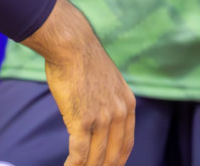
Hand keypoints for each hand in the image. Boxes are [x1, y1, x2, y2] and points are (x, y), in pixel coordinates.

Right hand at [26, 0, 134, 165]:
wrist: (72, 45)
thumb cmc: (83, 60)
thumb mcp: (107, 81)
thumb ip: (108, 100)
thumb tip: (99, 118)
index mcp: (128, 104)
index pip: (127, 144)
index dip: (118, 161)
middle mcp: (119, 113)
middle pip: (113, 155)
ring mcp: (102, 118)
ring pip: (96, 158)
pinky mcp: (82, 120)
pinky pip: (79, 153)